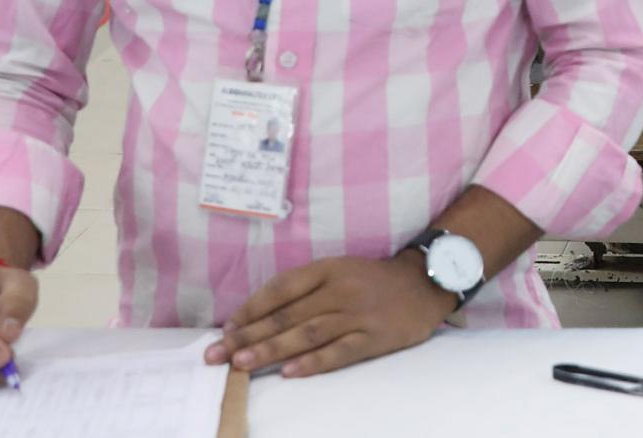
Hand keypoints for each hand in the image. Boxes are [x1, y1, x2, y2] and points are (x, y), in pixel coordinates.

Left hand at [212, 255, 454, 378]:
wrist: (425, 284)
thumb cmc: (373, 280)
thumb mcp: (338, 270)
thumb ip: (305, 290)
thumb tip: (260, 317)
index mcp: (327, 269)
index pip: (280, 289)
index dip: (251, 310)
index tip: (227, 329)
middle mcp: (339, 289)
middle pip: (287, 315)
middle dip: (248, 336)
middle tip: (217, 354)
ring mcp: (358, 314)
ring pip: (307, 333)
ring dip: (271, 350)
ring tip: (242, 364)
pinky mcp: (375, 337)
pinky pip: (340, 351)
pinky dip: (314, 362)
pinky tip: (290, 372)